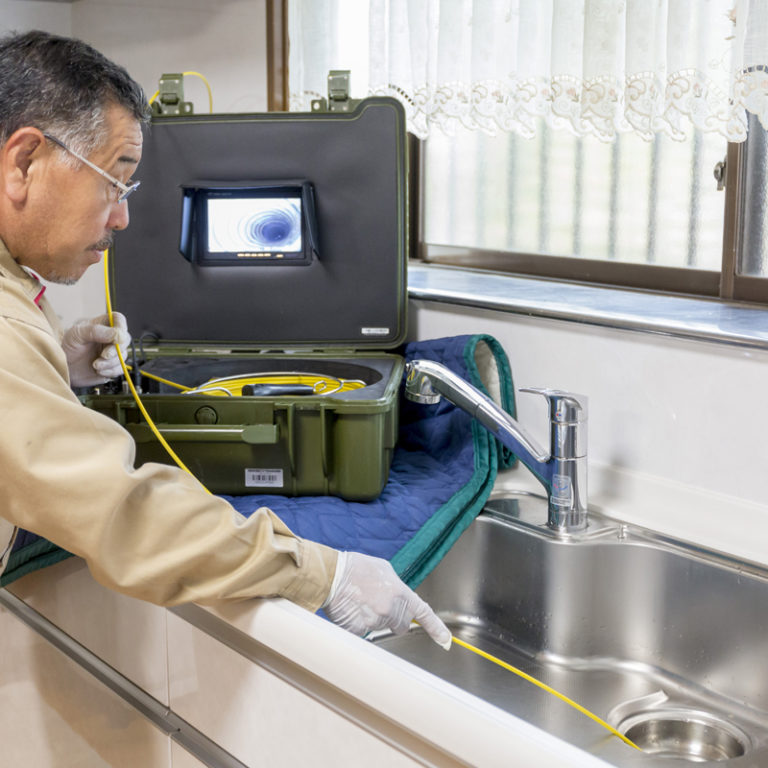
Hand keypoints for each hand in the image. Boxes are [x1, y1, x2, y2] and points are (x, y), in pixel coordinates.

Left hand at [62, 312, 129, 386]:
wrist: (63, 368)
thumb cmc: (67, 347)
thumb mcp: (76, 334)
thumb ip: (95, 331)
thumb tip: (117, 334)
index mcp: (101, 325)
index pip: (118, 320)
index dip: (121, 327)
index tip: (117, 338)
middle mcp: (109, 338)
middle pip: (125, 339)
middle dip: (116, 350)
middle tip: (104, 355)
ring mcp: (112, 352)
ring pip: (123, 355)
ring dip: (110, 362)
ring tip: (95, 365)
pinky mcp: (112, 366)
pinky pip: (120, 368)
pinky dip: (111, 371)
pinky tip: (99, 370)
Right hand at [323, 551, 451, 648]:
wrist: (332, 575)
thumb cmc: (356, 568)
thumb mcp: (384, 570)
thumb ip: (397, 587)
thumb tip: (400, 598)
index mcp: (400, 593)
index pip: (423, 613)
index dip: (436, 628)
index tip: (445, 640)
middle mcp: (391, 609)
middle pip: (400, 626)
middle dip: (393, 619)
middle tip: (377, 604)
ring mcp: (375, 622)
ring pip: (381, 628)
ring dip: (374, 620)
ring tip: (361, 602)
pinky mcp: (360, 631)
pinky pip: (364, 633)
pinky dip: (359, 625)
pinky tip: (351, 610)